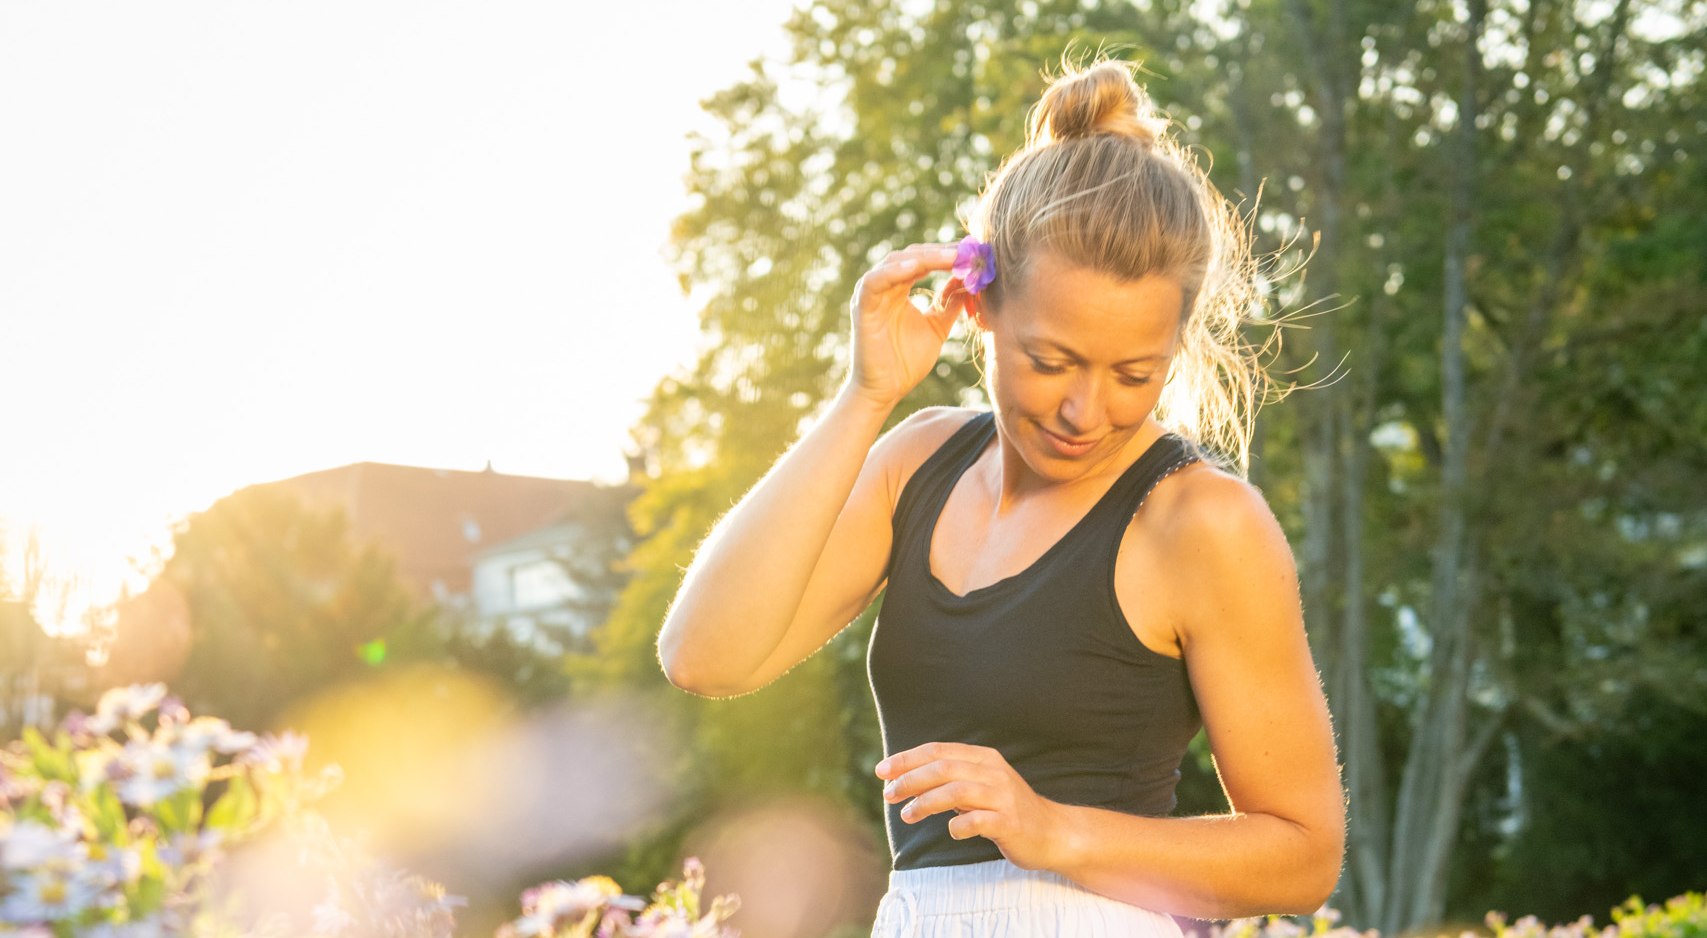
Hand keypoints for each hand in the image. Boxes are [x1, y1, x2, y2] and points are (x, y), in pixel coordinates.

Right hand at [846, 243, 970, 408]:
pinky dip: (894, 271)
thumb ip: (949, 305)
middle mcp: (884, 288)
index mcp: (899, 291)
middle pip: (912, 256)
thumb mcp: (937, 328)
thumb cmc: (906, 363)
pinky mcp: (861, 308)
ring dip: (924, 257)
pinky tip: (917, 267)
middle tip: (967, 249)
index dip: (947, 254)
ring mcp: (871, 296)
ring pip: (895, 262)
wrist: (885, 391)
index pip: (923, 261)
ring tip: (952, 256)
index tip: (973, 250)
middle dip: (940, 251)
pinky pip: (874, 282)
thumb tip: (968, 282)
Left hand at [875, 742, 1066, 871]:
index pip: (939, 751)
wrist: (1052, 833)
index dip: (907, 759)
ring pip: (957, 792)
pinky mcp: (1010, 823)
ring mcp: (1003, 797)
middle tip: (888, 793)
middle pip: (944, 768)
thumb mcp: (980, 786)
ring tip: (907, 814)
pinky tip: (950, 831)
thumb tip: (904, 778)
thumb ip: (951, 779)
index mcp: (983, 759)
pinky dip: (958, 826)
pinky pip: (977, 821)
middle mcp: (993, 772)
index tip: (882, 771)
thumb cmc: (1006, 810)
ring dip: (926, 802)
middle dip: (910, 779)